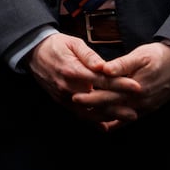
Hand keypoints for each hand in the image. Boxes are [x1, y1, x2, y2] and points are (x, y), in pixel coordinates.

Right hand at [26, 33, 140, 126]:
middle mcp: (68, 87)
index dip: (120, 84)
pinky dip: (93, 121)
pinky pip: (78, 114)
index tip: (137, 87)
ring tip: (127, 118)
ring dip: (109, 116)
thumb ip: (89, 56)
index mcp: (73, 70)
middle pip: (98, 100)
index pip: (102, 80)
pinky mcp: (60, 101)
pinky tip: (106, 126)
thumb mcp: (73, 43)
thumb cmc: (56, 45)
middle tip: (135, 112)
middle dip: (118, 106)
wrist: (32, 52)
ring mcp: (63, 96)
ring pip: (89, 111)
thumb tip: (104, 66)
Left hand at [78, 41, 169, 130]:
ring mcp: (145, 107)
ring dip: (101, 116)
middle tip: (73, 106)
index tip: (75, 95)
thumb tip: (104, 69)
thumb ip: (122, 64)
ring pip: (119, 115)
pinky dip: (117, 122)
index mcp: (136, 86)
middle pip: (111, 106)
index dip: (91, 96)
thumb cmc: (158, 56)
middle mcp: (140, 100)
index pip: (109, 93)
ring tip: (83, 115)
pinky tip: (105, 125)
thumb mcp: (140, 55)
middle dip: (92, 107)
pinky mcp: (148, 109)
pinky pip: (130, 119)